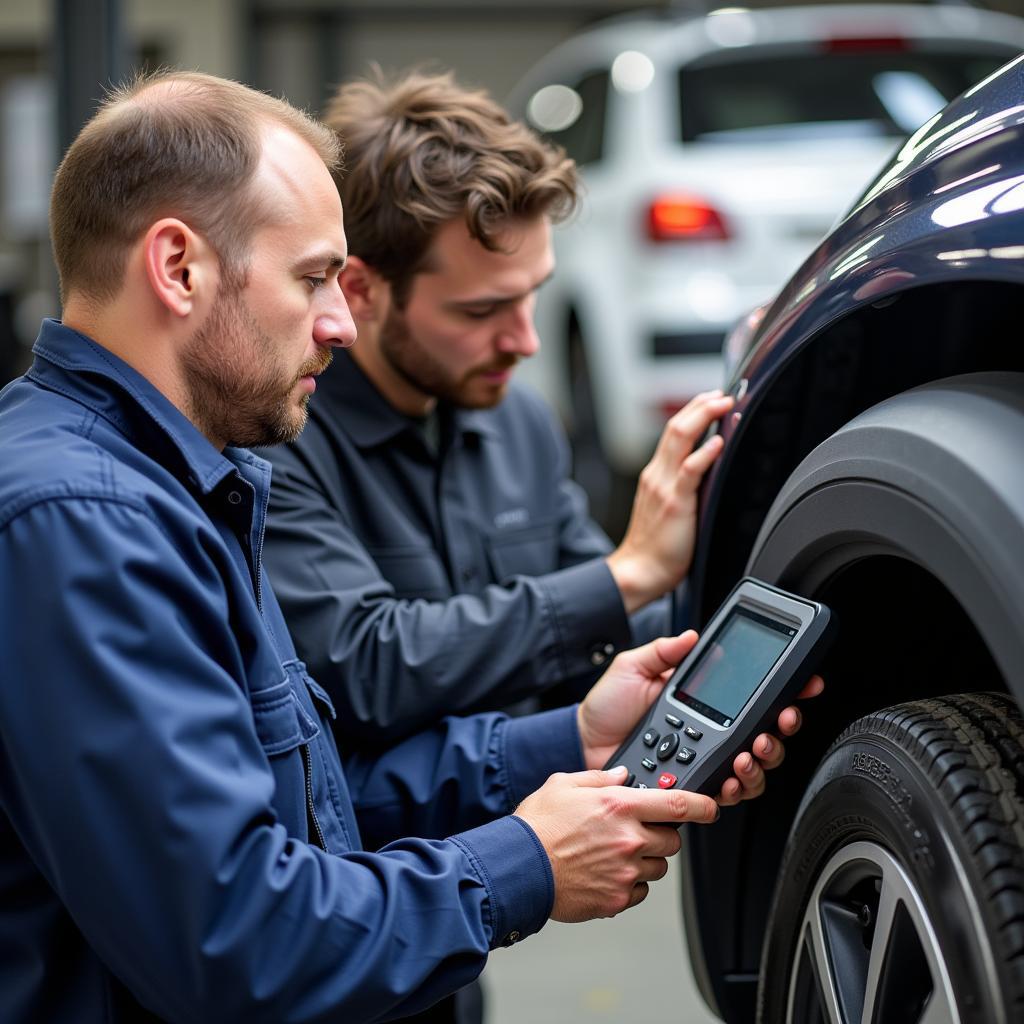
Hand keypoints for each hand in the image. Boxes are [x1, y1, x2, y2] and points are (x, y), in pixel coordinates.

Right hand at [514, 766, 717, 921]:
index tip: (712, 807)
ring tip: (612, 854)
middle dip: (660, 835)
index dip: (703, 805)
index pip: (679, 805)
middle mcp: (629, 840)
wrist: (518, 867)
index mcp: (620, 807)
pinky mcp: (617, 900)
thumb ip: (599, 778)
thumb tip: (622, 775)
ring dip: (645, 860)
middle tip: (635, 832)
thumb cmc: (538, 826)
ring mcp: (625, 872)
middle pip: (672, 841)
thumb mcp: (564, 784)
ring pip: (658, 868)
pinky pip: (640, 891)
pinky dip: (630, 884)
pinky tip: (604, 873)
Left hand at [576, 632, 824, 800]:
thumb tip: (692, 636)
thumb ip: (664, 651)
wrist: (584, 741)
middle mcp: (712, 733)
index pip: (753, 698)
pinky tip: (731, 777)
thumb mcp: (634, 667)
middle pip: (766, 736)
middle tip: (780, 722)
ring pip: (753, 769)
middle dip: (782, 730)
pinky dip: (734, 787)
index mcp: (704, 702)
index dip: (785, 693)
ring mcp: (704, 761)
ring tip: (751, 751)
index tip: (805, 685)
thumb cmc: (608, 706)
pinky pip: (725, 793)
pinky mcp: (692, 786)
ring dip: (761, 762)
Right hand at [606, 391, 733, 613]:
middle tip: (721, 394)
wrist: (639, 572)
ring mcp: (663, 487)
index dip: (692, 412)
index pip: (673, 433)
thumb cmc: (655, 548)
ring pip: (680, 439)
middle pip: (676, 428)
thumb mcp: (667, 509)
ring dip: (703, 417)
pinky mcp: (674, 503)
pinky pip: (689, 472)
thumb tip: (708, 473)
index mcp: (654, 475)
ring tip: (722, 404)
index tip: (711, 400)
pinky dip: (704, 454)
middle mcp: (656, 475)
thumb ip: (682, 488)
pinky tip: (718, 443)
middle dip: (700, 405)